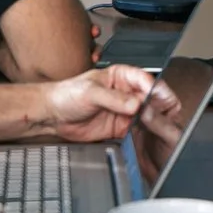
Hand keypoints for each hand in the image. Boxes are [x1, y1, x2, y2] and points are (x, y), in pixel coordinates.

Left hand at [40, 64, 158, 142]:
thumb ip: (113, 98)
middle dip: (157, 107)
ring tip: (153, 127)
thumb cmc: (66, 95)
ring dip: (152, 122)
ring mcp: (125, 111)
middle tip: (159, 116)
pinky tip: (145, 136)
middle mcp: (126, 93)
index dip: (154, 89)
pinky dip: (143, 134)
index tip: (157, 99)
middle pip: (150, 98)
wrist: (53, 116)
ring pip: (147, 116)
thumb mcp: (90, 93)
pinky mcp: (121, 127)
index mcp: (121, 76)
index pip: (145, 80)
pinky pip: (138, 131)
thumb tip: (134, 103)